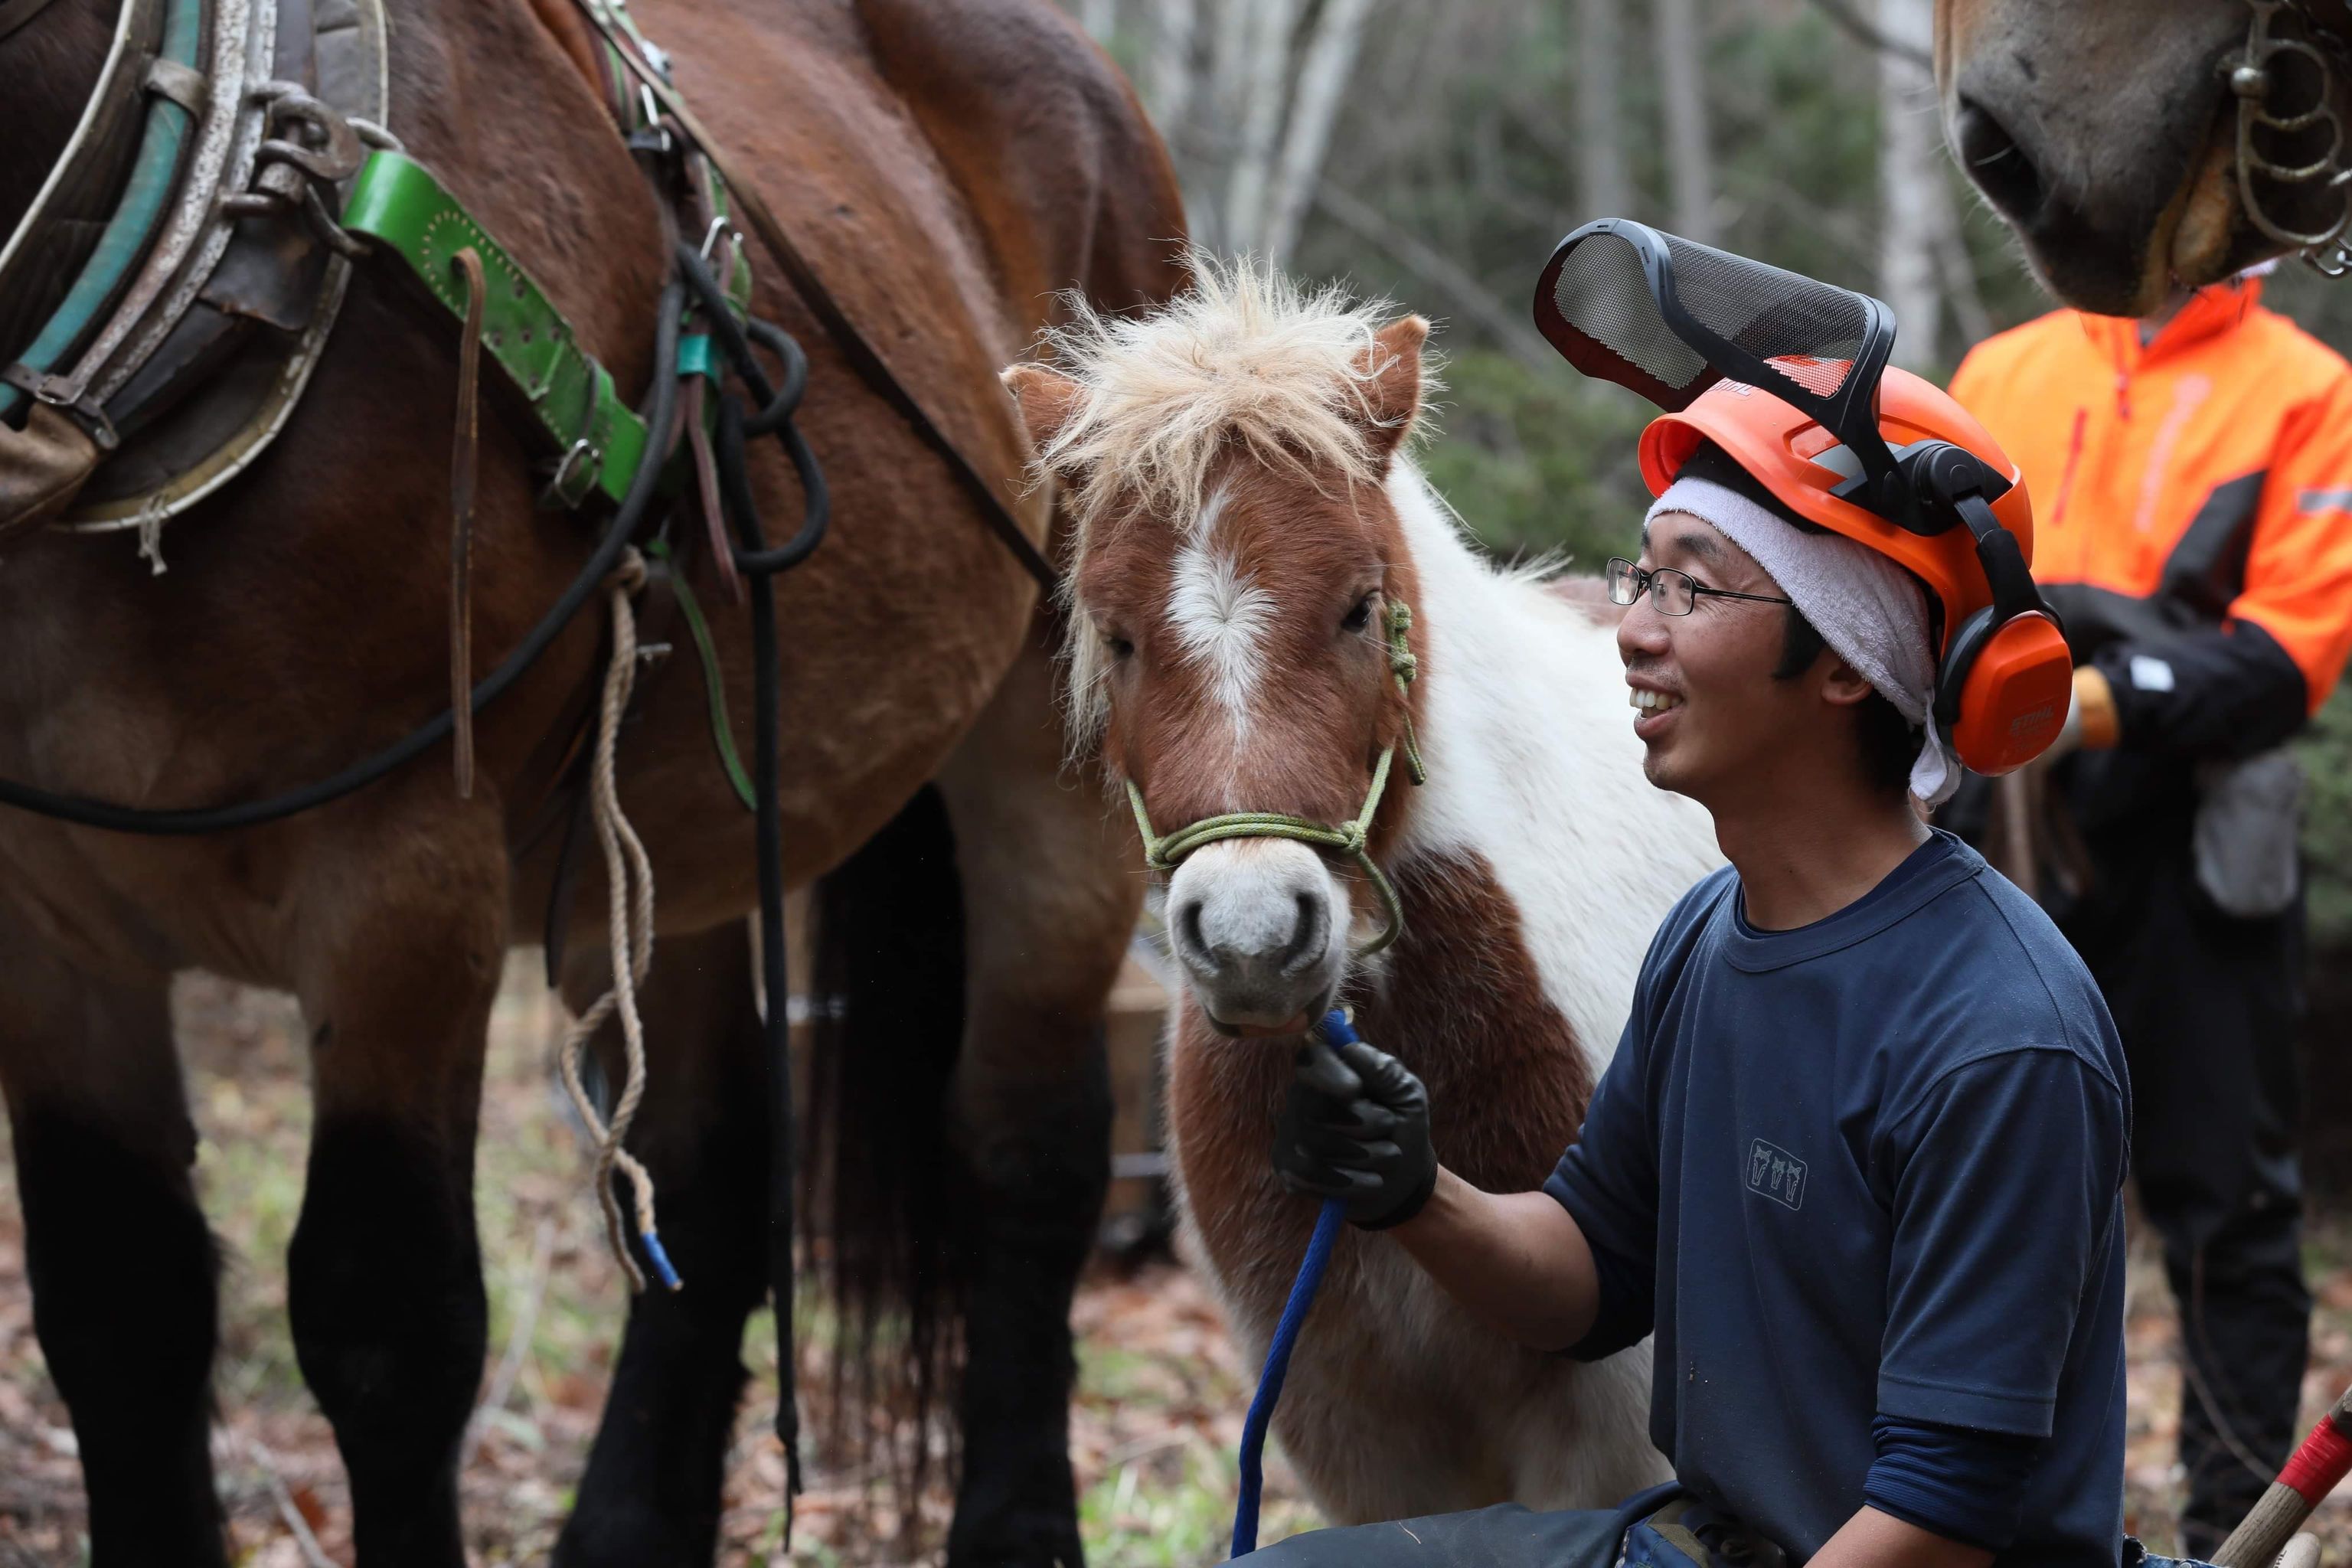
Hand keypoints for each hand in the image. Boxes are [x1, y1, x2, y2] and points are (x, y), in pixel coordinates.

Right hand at [1271, 1036, 1437, 1229]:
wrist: (1402, 1179)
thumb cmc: (1403, 1127)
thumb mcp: (1407, 1095)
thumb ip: (1384, 1070)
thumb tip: (1349, 1047)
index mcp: (1329, 1072)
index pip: (1309, 1059)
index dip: (1326, 1073)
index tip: (1354, 1089)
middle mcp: (1302, 1098)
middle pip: (1312, 1106)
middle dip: (1361, 1121)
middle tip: (1390, 1126)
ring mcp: (1291, 1133)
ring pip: (1313, 1143)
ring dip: (1364, 1154)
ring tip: (1390, 1157)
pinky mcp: (1289, 1168)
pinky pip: (1310, 1175)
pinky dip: (1350, 1180)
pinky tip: (1373, 1181)